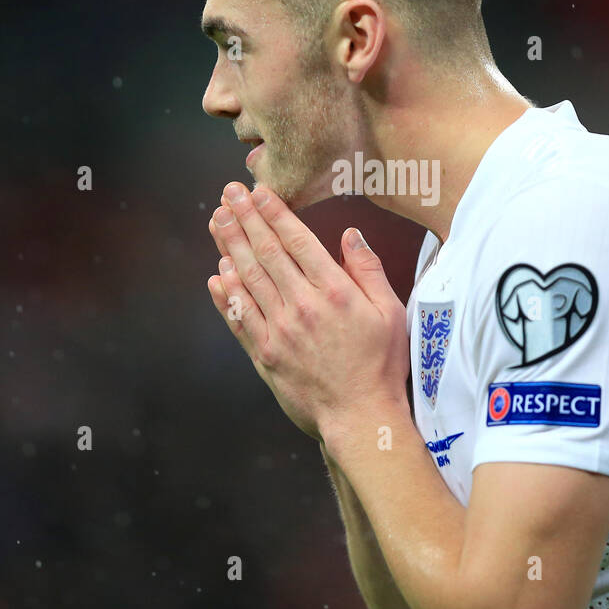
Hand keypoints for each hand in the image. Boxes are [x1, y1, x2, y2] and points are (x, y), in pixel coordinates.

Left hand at [205, 182, 409, 441]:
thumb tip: (349, 235)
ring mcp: (279, 331)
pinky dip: (226, 294)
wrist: (361, 417)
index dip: (274, 212)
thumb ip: (368, 270)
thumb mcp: (391, 312)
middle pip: (266, 253)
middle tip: (228, 194)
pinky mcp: (265, 355)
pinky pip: (239, 318)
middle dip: (244, 219)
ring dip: (229, 247)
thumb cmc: (381, 366)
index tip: (258, 192)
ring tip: (217, 221)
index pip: (297, 241)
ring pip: (248, 280)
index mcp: (334, 291)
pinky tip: (217, 274)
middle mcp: (301, 306)